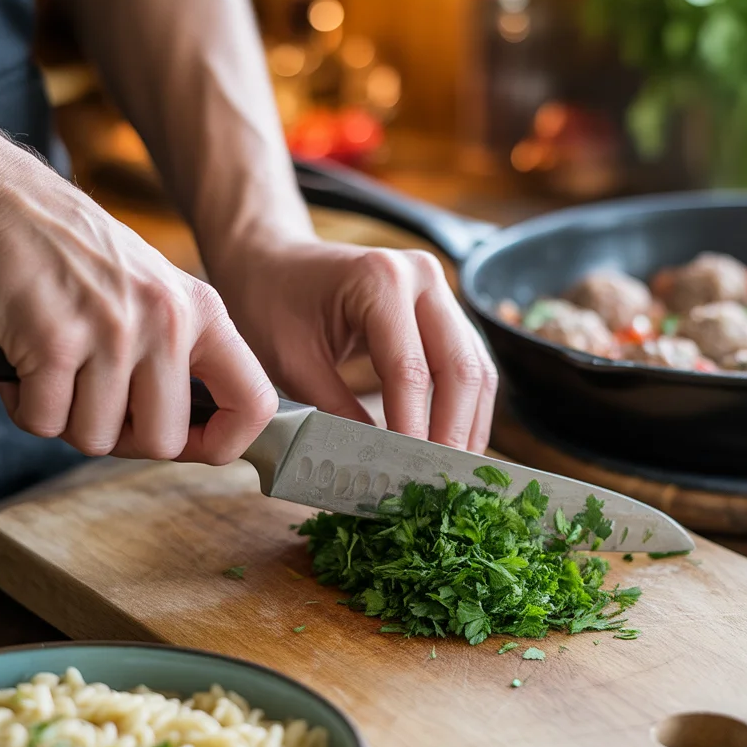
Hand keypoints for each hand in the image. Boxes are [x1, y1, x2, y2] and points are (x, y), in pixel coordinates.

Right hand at [0, 97, 276, 463]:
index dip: (225, 441)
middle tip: (93, 403)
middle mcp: (168, 322)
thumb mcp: (154, 291)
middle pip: (163, 441)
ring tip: (53, 373)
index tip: (191, 444)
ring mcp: (113, 332)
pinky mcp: (54, 341)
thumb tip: (196, 435)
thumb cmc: (72, 255)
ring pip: (97, 439)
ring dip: (66, 419)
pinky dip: (26, 408)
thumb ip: (181, 354)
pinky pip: (45, 423)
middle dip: (123, 438)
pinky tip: (22, 368)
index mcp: (203, 313)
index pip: (254, 403)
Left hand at [209, 240, 498, 451]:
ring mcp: (439, 290)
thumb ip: (334, 414)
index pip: (410, 371)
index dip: (413, 430)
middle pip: (461, 368)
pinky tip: (451, 444)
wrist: (272, 259)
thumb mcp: (290, 363)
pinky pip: (469, 364)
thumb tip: (373, 468)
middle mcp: (421, 277)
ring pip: (476, 369)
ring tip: (450, 475)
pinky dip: (465, 408)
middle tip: (439, 487)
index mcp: (379, 280)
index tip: (407, 478)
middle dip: (452, 433)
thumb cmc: (270, 304)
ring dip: (467, 426)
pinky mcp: (444, 309)